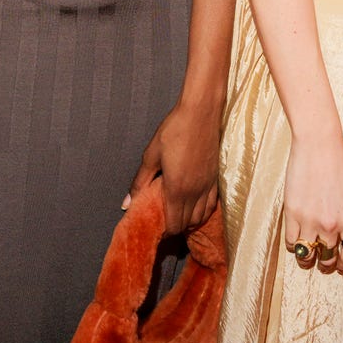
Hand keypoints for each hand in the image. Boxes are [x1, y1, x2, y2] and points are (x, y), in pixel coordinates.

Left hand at [125, 96, 221, 234]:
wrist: (201, 112)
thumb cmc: (174, 130)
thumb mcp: (151, 155)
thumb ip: (139, 182)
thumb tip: (126, 204)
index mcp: (177, 189)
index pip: (175, 224)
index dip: (166, 230)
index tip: (158, 225)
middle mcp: (195, 192)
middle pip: (188, 224)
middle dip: (177, 227)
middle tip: (165, 219)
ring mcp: (208, 186)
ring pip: (202, 217)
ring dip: (191, 220)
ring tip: (179, 213)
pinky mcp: (216, 178)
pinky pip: (212, 204)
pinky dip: (203, 210)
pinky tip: (195, 204)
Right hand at [283, 131, 342, 273]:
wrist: (318, 143)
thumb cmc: (339, 163)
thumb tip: (342, 236)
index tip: (341, 262)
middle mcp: (332, 225)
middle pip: (328, 259)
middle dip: (327, 264)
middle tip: (324, 262)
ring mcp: (310, 220)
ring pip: (308, 255)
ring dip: (308, 259)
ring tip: (308, 257)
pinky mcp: (292, 213)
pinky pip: (291, 242)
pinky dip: (294, 245)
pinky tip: (297, 239)